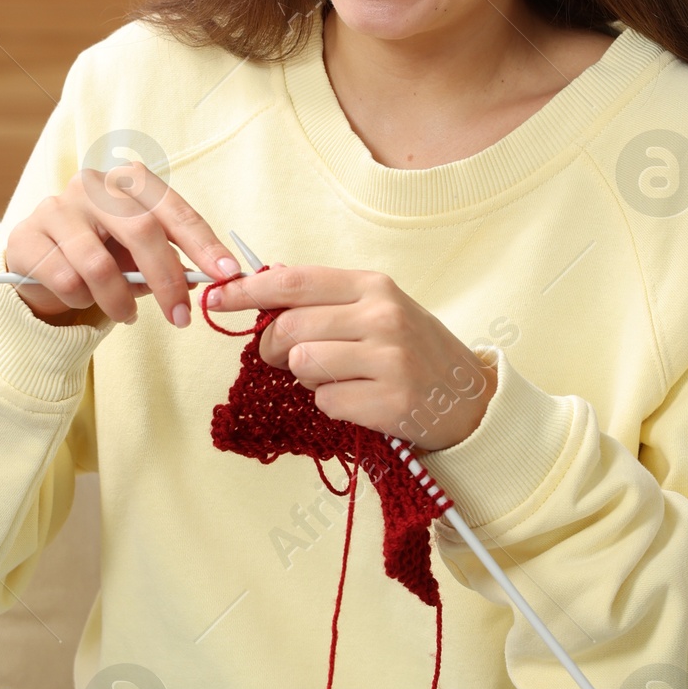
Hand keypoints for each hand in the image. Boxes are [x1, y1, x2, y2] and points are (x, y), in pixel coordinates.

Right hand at [4, 162, 239, 325]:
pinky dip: (83, 301)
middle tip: (181, 318)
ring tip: (126, 315)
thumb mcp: (138, 255)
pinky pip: (66, 281)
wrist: (39, 262)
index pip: (173, 210)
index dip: (203, 242)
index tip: (227, 273)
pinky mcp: (27, 236)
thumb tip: (202, 279)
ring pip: (99, 266)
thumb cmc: (102, 254)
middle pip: (141, 231)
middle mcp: (93, 185)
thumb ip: (169, 261)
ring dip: (119, 301)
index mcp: (128, 183)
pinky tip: (83, 298)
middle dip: (166, 281)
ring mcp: (56, 207)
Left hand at [206, 265, 496, 448]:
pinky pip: (326, 402)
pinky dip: (333, 406)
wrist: (470, 399)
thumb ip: (327, 300)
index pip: (294, 283)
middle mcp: (382, 316)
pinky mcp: (390, 401)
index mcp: (374, 286)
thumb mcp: (379, 309)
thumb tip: (264, 292)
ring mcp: (389, 359)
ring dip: (307, 378)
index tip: (217, 299)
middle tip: (287, 359)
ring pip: (303, 365)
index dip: (248, 291)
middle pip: (290, 329)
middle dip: (273, 348)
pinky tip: (361, 400)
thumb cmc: (414, 352)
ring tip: (337, 378)